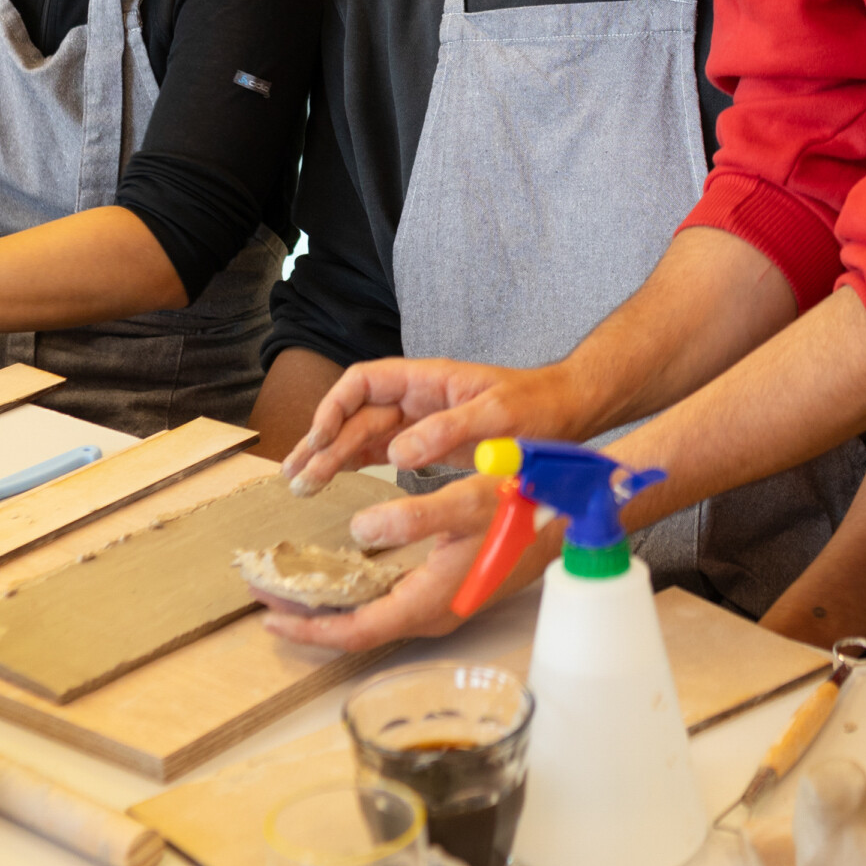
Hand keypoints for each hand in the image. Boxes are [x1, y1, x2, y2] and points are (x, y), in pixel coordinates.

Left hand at [253, 474, 520, 651]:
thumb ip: (412, 519)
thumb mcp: (465, 505)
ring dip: (331, 606)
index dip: (309, 629)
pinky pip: (388, 603)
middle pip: (357, 630)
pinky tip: (343, 573)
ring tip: (293, 587)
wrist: (565, 517)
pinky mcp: (445, 592)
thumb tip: (360, 532)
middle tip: (267, 600)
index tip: (270, 619)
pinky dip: (356, 594)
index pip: (356, 632)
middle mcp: (430, 613)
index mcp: (429, 603)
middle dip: (310, 619)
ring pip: (372, 617)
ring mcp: (439, 605)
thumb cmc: (521, 511)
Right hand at [279, 357, 583, 495]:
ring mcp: (420, 421)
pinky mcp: (428, 444)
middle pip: (355, 415)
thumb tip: (397, 454)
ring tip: (299, 487)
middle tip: (296, 480)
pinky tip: (332, 484)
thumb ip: (448, 432)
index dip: (334, 406)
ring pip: (361, 435)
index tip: (318, 439)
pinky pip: (379, 450)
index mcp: (428, 379)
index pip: (364, 382)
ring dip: (329, 458)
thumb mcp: (498, 417)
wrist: (569, 414)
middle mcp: (417, 397)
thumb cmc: (538, 408)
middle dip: (322, 444)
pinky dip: (353, 465)